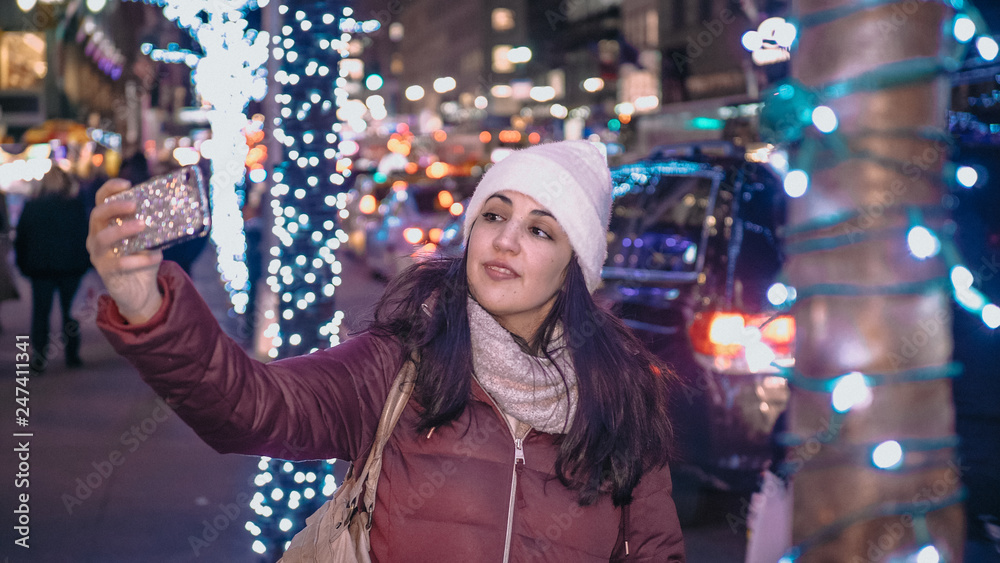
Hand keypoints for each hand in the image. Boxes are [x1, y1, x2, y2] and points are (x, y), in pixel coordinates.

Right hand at [86, 179, 163, 323]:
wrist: (139, 291)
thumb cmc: (142, 259)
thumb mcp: (148, 239)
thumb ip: (154, 226)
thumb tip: (175, 208)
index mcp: (106, 225)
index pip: (101, 201)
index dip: (110, 189)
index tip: (127, 184)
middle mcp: (96, 237)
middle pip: (96, 215)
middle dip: (114, 207)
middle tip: (135, 205)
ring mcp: (99, 255)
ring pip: (102, 238)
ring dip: (122, 229)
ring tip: (142, 225)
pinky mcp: (106, 272)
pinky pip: (120, 263)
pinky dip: (140, 259)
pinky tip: (156, 256)